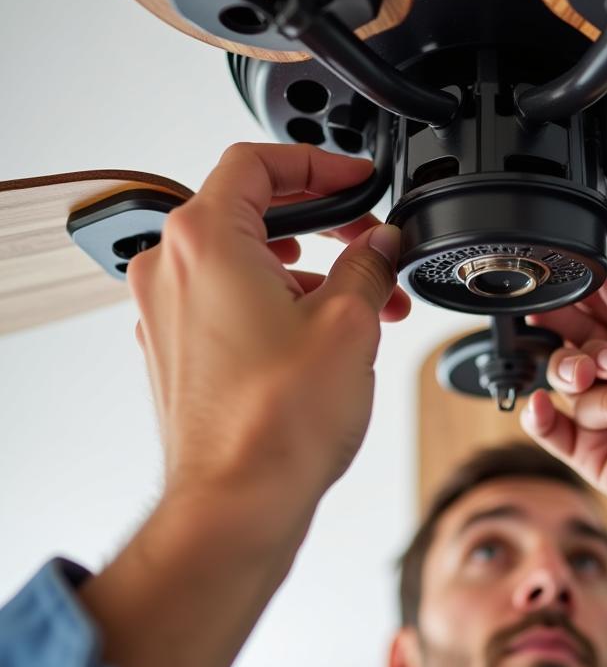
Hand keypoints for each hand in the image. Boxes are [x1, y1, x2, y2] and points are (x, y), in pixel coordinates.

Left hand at [128, 142, 407, 539]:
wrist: (236, 503)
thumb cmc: (275, 424)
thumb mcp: (349, 323)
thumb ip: (369, 266)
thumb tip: (380, 244)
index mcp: (205, 241)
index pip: (257, 163)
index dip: (318, 164)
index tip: (356, 181)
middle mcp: (172, 270)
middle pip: (252, 212)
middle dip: (325, 226)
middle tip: (372, 243)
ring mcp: (166, 313)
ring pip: (245, 261)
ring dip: (310, 270)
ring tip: (368, 301)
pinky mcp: (176, 350)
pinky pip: (229, 301)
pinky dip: (278, 301)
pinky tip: (327, 331)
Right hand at [521, 248, 606, 558]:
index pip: (602, 304)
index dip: (583, 293)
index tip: (574, 283)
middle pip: (573, 338)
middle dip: (572, 331)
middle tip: (605, 353)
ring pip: (562, 380)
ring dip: (579, 374)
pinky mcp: (596, 454)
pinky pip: (551, 433)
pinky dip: (538, 418)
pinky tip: (541, 406)